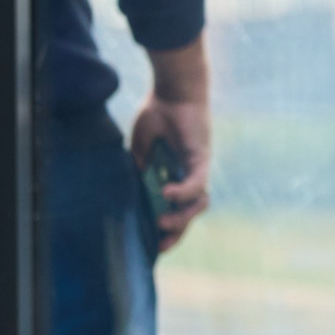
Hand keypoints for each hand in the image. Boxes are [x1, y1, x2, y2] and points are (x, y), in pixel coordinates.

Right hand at [131, 35, 210, 250]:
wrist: (173, 89)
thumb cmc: (158, 112)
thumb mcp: (141, 147)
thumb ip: (139, 168)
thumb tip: (132, 189)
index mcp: (174, 173)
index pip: (176, 207)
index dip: (167, 227)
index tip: (152, 244)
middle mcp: (190, 174)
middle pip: (190, 212)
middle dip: (177, 233)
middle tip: (160, 245)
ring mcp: (198, 168)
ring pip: (198, 204)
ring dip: (182, 218)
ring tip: (163, 222)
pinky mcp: (203, 159)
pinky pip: (197, 184)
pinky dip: (182, 193)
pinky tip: (166, 194)